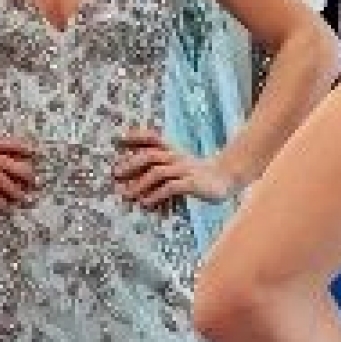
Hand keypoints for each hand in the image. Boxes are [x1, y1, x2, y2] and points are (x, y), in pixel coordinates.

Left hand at [114, 130, 236, 208]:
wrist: (225, 178)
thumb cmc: (195, 173)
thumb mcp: (176, 164)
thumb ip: (156, 167)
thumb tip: (130, 179)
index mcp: (172, 150)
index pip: (152, 138)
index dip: (135, 137)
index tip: (116, 141)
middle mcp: (176, 157)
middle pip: (150, 155)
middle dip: (131, 164)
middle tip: (115, 175)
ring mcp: (185, 169)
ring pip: (158, 172)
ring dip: (140, 184)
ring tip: (127, 195)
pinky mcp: (192, 184)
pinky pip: (171, 188)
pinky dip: (156, 195)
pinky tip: (146, 204)